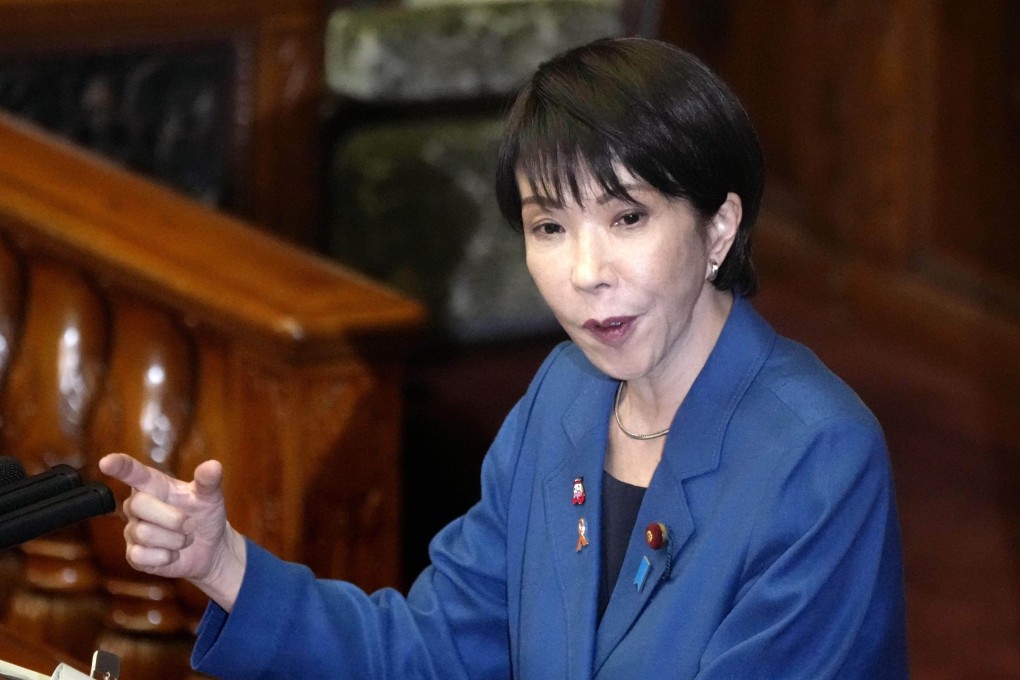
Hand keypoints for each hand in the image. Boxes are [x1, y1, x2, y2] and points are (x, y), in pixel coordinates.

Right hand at [99, 453, 245, 611]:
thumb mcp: (211, 497)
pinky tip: (173, 553)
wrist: (210, 548)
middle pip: (139, 504)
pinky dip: (166, 557)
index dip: (120, 466)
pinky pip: (142, 556)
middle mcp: (138, 505)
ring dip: (175, 540)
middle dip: (172, 517)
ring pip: (144, 533)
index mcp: (155, 485)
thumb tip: (213, 466)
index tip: (106, 462)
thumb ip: (209, 481)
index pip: (133, 472)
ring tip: (185, 538)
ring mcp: (133, 530)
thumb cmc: (205, 516)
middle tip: (191, 524)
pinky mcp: (134, 555)